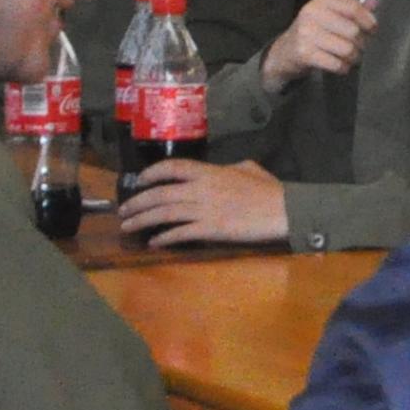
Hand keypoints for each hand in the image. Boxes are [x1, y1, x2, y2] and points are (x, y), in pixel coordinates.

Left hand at [116, 158, 289, 248]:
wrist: (285, 210)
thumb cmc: (271, 190)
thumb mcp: (250, 169)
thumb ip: (230, 167)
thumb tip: (222, 168)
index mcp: (210, 172)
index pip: (172, 168)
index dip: (152, 173)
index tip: (139, 181)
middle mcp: (201, 189)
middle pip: (160, 194)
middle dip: (137, 202)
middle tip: (124, 211)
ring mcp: (204, 210)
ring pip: (163, 213)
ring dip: (142, 220)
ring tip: (128, 227)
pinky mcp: (210, 230)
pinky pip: (180, 233)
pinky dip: (164, 238)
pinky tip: (154, 243)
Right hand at [263, 0, 372, 93]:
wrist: (285, 52)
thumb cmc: (315, 31)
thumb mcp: (331, 14)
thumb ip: (353, 8)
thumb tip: (374, 2)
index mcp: (322, 0)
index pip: (354, 7)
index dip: (369, 21)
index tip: (372, 30)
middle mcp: (312, 13)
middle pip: (353, 30)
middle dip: (362, 43)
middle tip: (359, 47)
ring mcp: (306, 33)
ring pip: (347, 49)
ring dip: (354, 57)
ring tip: (350, 57)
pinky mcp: (304, 53)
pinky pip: (337, 63)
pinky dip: (343, 67)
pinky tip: (340, 65)